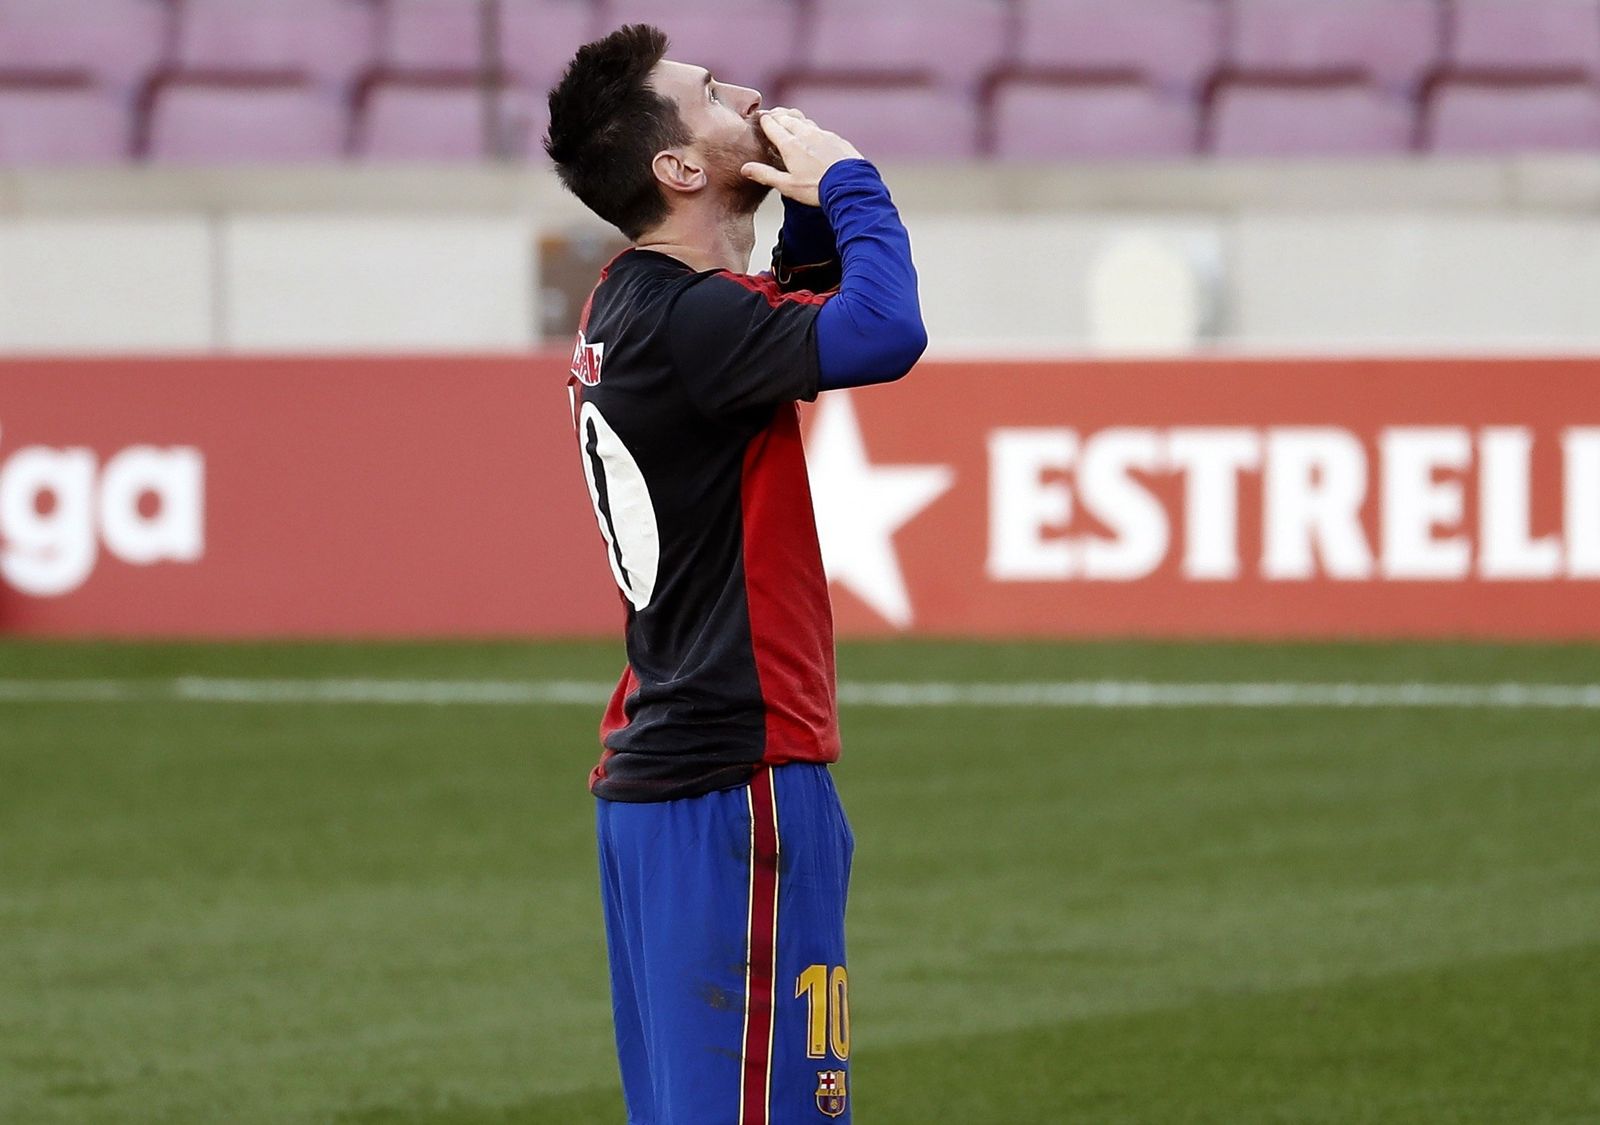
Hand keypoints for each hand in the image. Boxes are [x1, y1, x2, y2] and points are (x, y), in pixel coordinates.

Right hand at [740, 108, 862, 207]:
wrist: (850, 186)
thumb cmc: (816, 189)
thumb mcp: (788, 185)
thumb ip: (766, 175)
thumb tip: (745, 168)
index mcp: (790, 144)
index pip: (772, 125)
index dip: (764, 120)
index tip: (759, 117)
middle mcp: (805, 134)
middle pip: (787, 117)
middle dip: (776, 114)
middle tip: (770, 114)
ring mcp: (822, 134)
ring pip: (803, 120)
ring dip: (793, 118)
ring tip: (787, 118)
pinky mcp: (836, 138)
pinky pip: (819, 128)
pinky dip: (810, 128)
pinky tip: (811, 134)